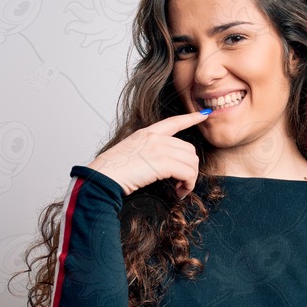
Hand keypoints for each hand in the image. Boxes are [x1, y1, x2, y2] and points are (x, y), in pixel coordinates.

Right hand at [87, 111, 209, 198]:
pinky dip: (188, 185)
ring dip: (190, 179)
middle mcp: (155, 138)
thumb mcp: (129, 153)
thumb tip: (158, 164)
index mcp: (146, 133)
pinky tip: (179, 192)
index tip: (204, 114)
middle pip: (189, 149)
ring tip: (180, 189)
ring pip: (191, 162)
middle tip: (182, 182)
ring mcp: (159, 149)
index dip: (191, 118)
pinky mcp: (162, 163)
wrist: (103, 177)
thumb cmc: (111, 172)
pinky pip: (188, 173)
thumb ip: (145, 152)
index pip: (174, 122)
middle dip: (190, 167)